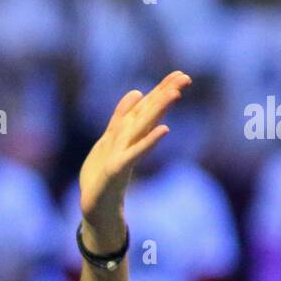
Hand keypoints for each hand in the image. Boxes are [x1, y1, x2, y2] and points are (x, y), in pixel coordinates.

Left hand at [78, 70, 191, 244]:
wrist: (94, 206)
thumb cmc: (102, 174)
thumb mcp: (108, 139)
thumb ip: (121, 117)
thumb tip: (137, 92)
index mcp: (128, 134)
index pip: (147, 108)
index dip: (161, 90)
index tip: (181, 73)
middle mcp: (131, 142)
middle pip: (149, 114)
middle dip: (165, 95)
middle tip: (185, 77)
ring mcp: (126, 155)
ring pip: (143, 128)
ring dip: (159, 110)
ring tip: (175, 93)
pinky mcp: (118, 169)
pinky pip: (135, 153)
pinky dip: (149, 141)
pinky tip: (165, 130)